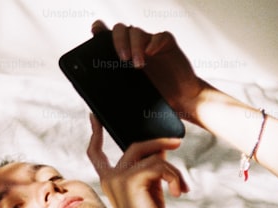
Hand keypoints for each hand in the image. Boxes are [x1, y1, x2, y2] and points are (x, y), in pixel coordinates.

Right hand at [86, 114, 188, 207]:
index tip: (95, 116)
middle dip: (158, 142)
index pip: (95, 153)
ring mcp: (118, 178)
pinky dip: (173, 177)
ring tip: (181, 189)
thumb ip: (150, 169)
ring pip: (153, 157)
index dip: (96, 133)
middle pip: (134, 146)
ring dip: (173, 171)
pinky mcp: (130, 180)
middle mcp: (109, 177)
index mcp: (109, 180)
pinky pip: (159, 166)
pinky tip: (178, 193)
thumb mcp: (149, 190)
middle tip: (177, 142)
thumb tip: (160, 147)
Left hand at [90, 20, 206, 123]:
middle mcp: (135, 46)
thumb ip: (117, 94)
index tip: (94, 35)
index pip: (105, 37)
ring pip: (136, 32)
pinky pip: (159, 36)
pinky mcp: (167, 44)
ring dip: (135, 46)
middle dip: (118, 41)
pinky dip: (154, 42)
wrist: (183, 101)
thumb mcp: (132, 98)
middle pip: (120, 30)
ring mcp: (151, 44)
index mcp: (122, 56)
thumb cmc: (157, 99)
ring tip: (138, 65)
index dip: (99, 32)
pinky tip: (152, 52)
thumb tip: (96, 107)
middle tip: (123, 59)